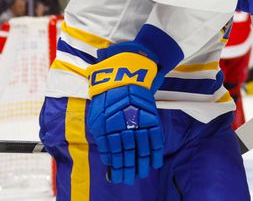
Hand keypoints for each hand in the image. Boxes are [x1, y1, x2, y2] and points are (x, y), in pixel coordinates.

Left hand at [86, 43, 163, 184]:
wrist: (125, 72)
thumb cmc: (108, 93)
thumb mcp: (97, 114)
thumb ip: (102, 135)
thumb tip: (108, 156)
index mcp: (107, 127)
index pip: (113, 153)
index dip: (116, 166)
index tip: (117, 177)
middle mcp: (123, 126)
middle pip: (127, 153)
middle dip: (128, 168)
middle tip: (130, 180)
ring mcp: (138, 121)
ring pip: (141, 148)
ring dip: (142, 163)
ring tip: (142, 174)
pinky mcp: (150, 116)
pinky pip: (154, 137)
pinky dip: (155, 151)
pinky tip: (155, 162)